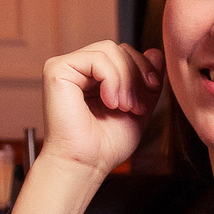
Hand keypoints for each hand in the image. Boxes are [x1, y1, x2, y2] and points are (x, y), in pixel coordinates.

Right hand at [41, 39, 164, 174]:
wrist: (86, 164)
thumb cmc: (107, 144)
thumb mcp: (139, 108)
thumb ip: (147, 82)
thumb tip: (156, 51)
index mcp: (95, 76)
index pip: (124, 53)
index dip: (143, 67)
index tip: (152, 90)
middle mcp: (79, 69)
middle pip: (119, 49)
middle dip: (136, 74)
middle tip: (136, 106)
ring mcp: (67, 67)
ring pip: (110, 49)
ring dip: (125, 80)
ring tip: (123, 107)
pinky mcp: (57, 69)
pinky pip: (96, 58)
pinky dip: (111, 79)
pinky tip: (110, 102)